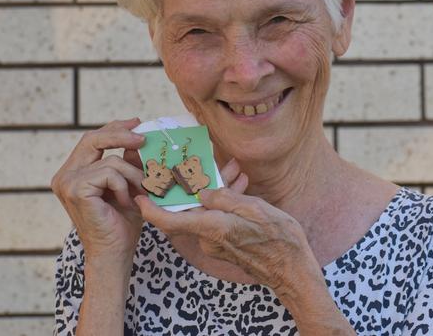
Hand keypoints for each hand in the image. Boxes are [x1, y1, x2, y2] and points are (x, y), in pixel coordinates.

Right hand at [51, 118, 146, 263]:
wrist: (114, 253)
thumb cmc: (122, 223)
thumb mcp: (129, 185)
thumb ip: (129, 162)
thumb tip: (138, 136)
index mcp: (73, 172)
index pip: (92, 140)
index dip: (114, 128)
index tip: (136, 123)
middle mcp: (64, 175)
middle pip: (93, 139)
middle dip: (121, 134)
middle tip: (144, 138)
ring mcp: (67, 182)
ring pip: (110, 159)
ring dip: (132, 174)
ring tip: (140, 192)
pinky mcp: (75, 189)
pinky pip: (109, 172)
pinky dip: (124, 186)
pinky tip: (125, 202)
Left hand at [134, 160, 316, 295]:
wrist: (293, 270)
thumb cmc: (278, 240)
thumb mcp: (254, 209)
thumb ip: (225, 198)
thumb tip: (201, 193)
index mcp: (212, 227)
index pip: (169, 220)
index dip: (151, 209)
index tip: (139, 196)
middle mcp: (209, 237)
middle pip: (190, 209)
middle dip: (196, 185)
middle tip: (203, 163)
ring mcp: (217, 243)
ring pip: (207, 211)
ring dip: (216, 191)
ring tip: (236, 171)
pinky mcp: (227, 245)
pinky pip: (217, 219)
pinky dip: (225, 203)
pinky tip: (240, 186)